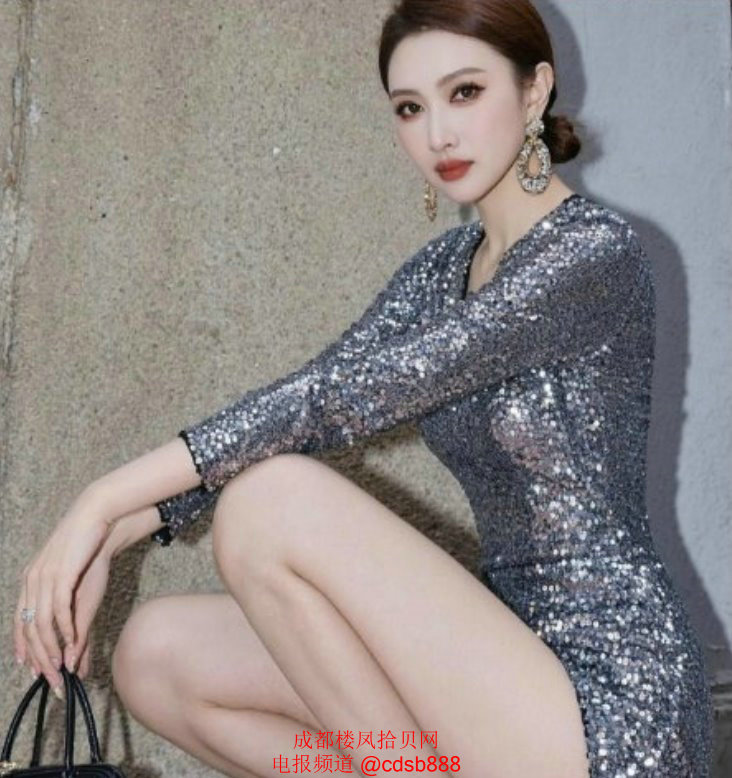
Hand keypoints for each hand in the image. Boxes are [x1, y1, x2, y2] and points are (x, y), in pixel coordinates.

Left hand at [13, 488, 112, 692]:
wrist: (98, 520)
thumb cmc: (89, 553)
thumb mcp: (80, 589)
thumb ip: (76, 620)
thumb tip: (75, 647)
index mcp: (30, 583)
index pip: (20, 624)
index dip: (25, 650)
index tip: (35, 672)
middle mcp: (31, 582)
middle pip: (29, 629)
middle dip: (40, 659)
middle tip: (52, 680)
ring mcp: (43, 578)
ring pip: (40, 624)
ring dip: (50, 650)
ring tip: (61, 667)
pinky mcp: (60, 575)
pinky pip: (59, 609)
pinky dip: (65, 629)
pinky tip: (73, 642)